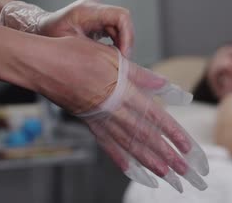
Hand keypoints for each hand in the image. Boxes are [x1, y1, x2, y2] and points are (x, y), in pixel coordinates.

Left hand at [0, 0, 133, 57]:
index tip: (124, 55)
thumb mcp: (69, 45)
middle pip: (123, 23)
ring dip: (121, 45)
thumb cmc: (48, 35)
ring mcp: (98, 12)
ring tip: (114, 62)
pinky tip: (109, 57)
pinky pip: (115, 30)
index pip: (121, 16)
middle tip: (121, 64)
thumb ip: (92, 51)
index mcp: (88, 10)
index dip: (127, 36)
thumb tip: (112, 63)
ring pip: (121, 28)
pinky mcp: (99, 19)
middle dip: (125, 44)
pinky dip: (116, 44)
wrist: (38, 28)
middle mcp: (95, 7)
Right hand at [23, 36, 208, 191]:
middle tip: (186, 174)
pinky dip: (122, 160)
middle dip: (169, 157)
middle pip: (146, 138)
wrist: (41, 64)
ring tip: (167, 177)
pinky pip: (108, 146)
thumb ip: (142, 75)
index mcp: (123, 92)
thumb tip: (166, 86)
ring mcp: (100, 120)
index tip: (190, 150)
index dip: (175, 135)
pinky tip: (134, 171)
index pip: (156, 118)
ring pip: (129, 146)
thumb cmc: (75, 54)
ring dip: (150, 163)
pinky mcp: (89, 123)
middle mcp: (113, 111)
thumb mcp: (113, 58)